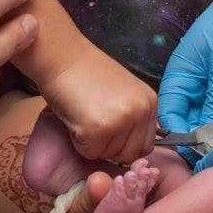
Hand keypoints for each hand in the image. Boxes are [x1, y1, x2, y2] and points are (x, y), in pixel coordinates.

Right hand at [40, 45, 156, 163]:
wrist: (62, 57)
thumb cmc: (85, 74)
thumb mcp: (122, 93)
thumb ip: (132, 116)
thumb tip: (134, 148)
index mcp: (149, 102)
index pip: (146, 145)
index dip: (124, 143)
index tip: (108, 130)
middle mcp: (141, 111)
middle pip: (130, 154)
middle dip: (109, 146)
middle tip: (93, 120)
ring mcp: (122, 120)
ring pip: (109, 155)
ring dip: (93, 142)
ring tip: (84, 114)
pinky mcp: (99, 129)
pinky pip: (89, 152)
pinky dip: (78, 141)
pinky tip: (76, 118)